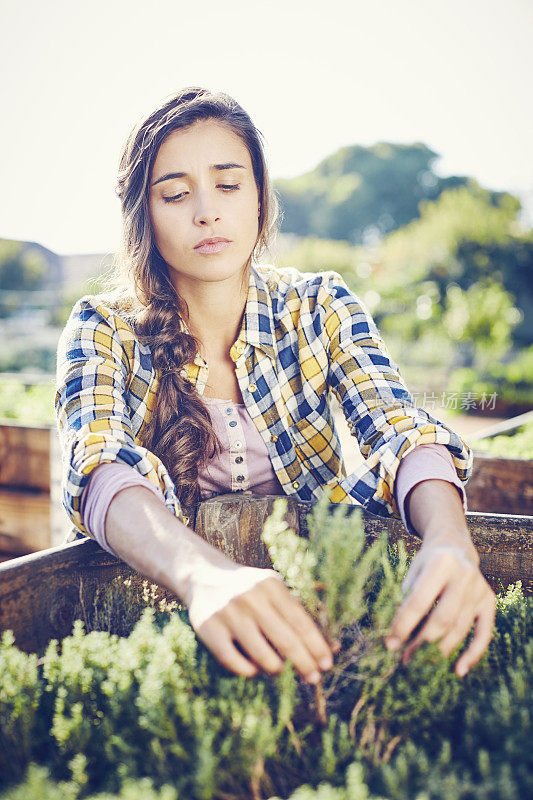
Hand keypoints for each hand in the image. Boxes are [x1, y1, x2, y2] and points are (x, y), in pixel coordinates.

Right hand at [187, 561, 337, 682]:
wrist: (202, 575)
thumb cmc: (248, 589)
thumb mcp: (272, 589)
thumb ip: (297, 613)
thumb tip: (333, 646)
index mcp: (271, 585)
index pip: (301, 621)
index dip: (317, 646)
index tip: (327, 664)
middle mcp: (250, 597)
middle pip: (286, 641)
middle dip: (304, 664)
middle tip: (313, 678)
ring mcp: (228, 613)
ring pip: (263, 656)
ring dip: (277, 669)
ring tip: (279, 669)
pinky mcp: (209, 629)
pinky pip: (236, 663)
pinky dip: (250, 671)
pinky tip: (255, 668)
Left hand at [385, 536, 495, 675]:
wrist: (455, 546)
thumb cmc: (426, 563)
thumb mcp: (412, 571)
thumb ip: (406, 599)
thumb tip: (394, 638)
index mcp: (440, 563)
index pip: (419, 601)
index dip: (403, 625)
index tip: (390, 644)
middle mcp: (464, 575)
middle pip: (442, 619)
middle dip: (421, 643)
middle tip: (405, 659)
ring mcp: (479, 589)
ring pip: (460, 629)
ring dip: (439, 651)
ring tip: (420, 663)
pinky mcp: (489, 601)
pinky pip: (484, 634)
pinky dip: (472, 655)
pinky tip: (458, 670)